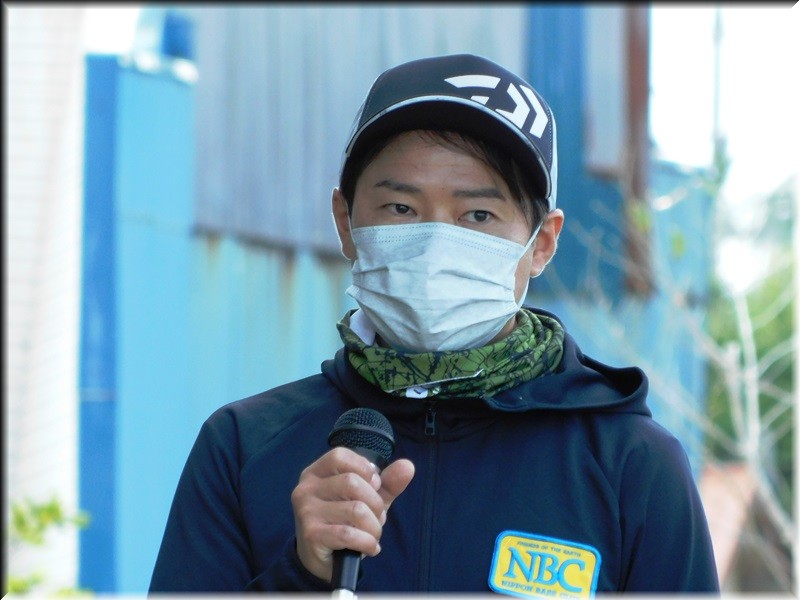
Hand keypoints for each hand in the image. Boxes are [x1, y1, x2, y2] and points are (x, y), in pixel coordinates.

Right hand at [291, 446, 414, 581]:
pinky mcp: (311, 534)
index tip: (375, 486)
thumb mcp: (368, 498)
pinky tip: (370, 547)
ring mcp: (306, 511)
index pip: (339, 455)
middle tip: (377, 518)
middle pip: (351, 482)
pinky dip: (368, 543)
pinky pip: (349, 534)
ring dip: (374, 527)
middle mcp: (306, 488)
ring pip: (355, 510)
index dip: (364, 469)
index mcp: (317, 472)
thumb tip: (407, 466)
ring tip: (373, 535)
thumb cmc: (345, 521)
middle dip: (376, 504)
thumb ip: (387, 483)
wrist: (323, 560)